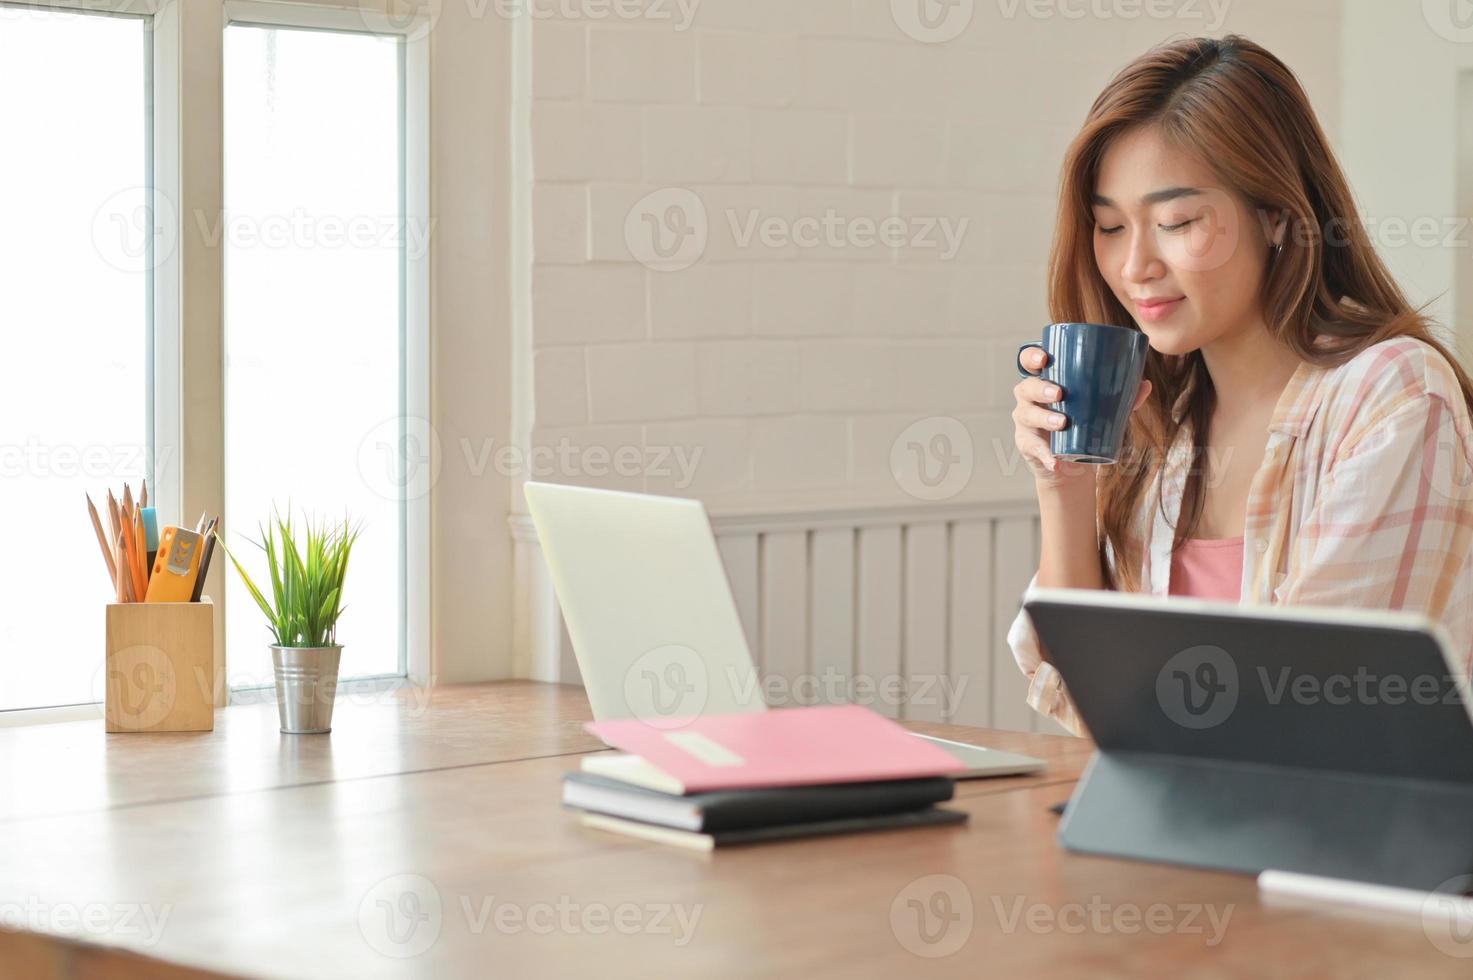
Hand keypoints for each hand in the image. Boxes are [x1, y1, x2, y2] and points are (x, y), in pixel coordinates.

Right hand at [1012, 346, 1151, 491]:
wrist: (1071, 462)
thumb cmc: (1083, 424)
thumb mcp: (1101, 409)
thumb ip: (1122, 397)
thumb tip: (1145, 384)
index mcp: (1045, 380)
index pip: (1029, 362)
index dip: (1032, 357)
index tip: (1045, 359)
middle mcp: (1030, 398)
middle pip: (1025, 387)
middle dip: (1040, 388)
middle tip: (1059, 393)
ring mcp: (1026, 422)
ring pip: (1027, 415)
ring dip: (1044, 417)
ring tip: (1062, 423)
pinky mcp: (1027, 445)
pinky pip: (1034, 449)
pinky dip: (1046, 456)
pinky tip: (1056, 461)